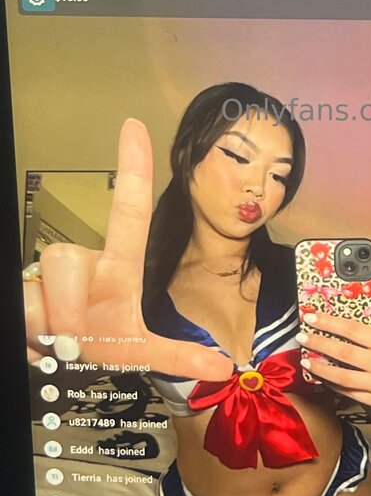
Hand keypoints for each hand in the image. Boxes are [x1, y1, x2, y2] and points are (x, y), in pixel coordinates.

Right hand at [24, 119, 232, 382]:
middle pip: (65, 260)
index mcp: (116, 268)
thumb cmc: (98, 343)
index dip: (133, 168)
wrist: (54, 363)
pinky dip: (33, 340)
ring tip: (58, 344)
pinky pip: (26, 312)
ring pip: (45, 291)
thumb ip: (176, 357)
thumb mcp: (136, 351)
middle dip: (66, 308)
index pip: (129, 211)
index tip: (134, 126)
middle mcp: (80, 262)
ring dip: (52, 329)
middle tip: (73, 339)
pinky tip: (35, 343)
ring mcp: (47, 274)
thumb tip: (222, 369)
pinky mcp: (23, 290)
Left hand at [296, 312, 370, 409]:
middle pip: (345, 353)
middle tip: (302, 337)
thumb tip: (335, 331)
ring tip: (306, 360)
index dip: (330, 323)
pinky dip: (333, 385)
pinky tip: (322, 378)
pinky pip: (349, 393)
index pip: (353, 330)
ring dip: (321, 368)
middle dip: (320, 344)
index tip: (311, 318)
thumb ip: (366, 338)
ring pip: (343, 377)